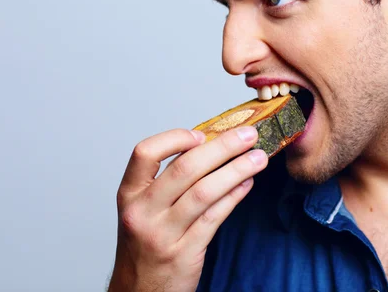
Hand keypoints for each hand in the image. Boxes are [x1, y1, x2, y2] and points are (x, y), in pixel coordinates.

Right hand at [109, 126, 267, 291]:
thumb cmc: (144, 246)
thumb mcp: (143, 210)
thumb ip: (167, 181)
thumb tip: (207, 147)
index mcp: (129, 194)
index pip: (145, 153)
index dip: (175, 138)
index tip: (202, 134)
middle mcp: (142, 212)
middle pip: (184, 169)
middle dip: (222, 147)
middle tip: (247, 135)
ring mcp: (162, 234)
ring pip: (204, 192)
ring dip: (236, 170)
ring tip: (258, 158)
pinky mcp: (184, 252)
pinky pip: (214, 218)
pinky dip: (234, 197)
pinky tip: (247, 184)